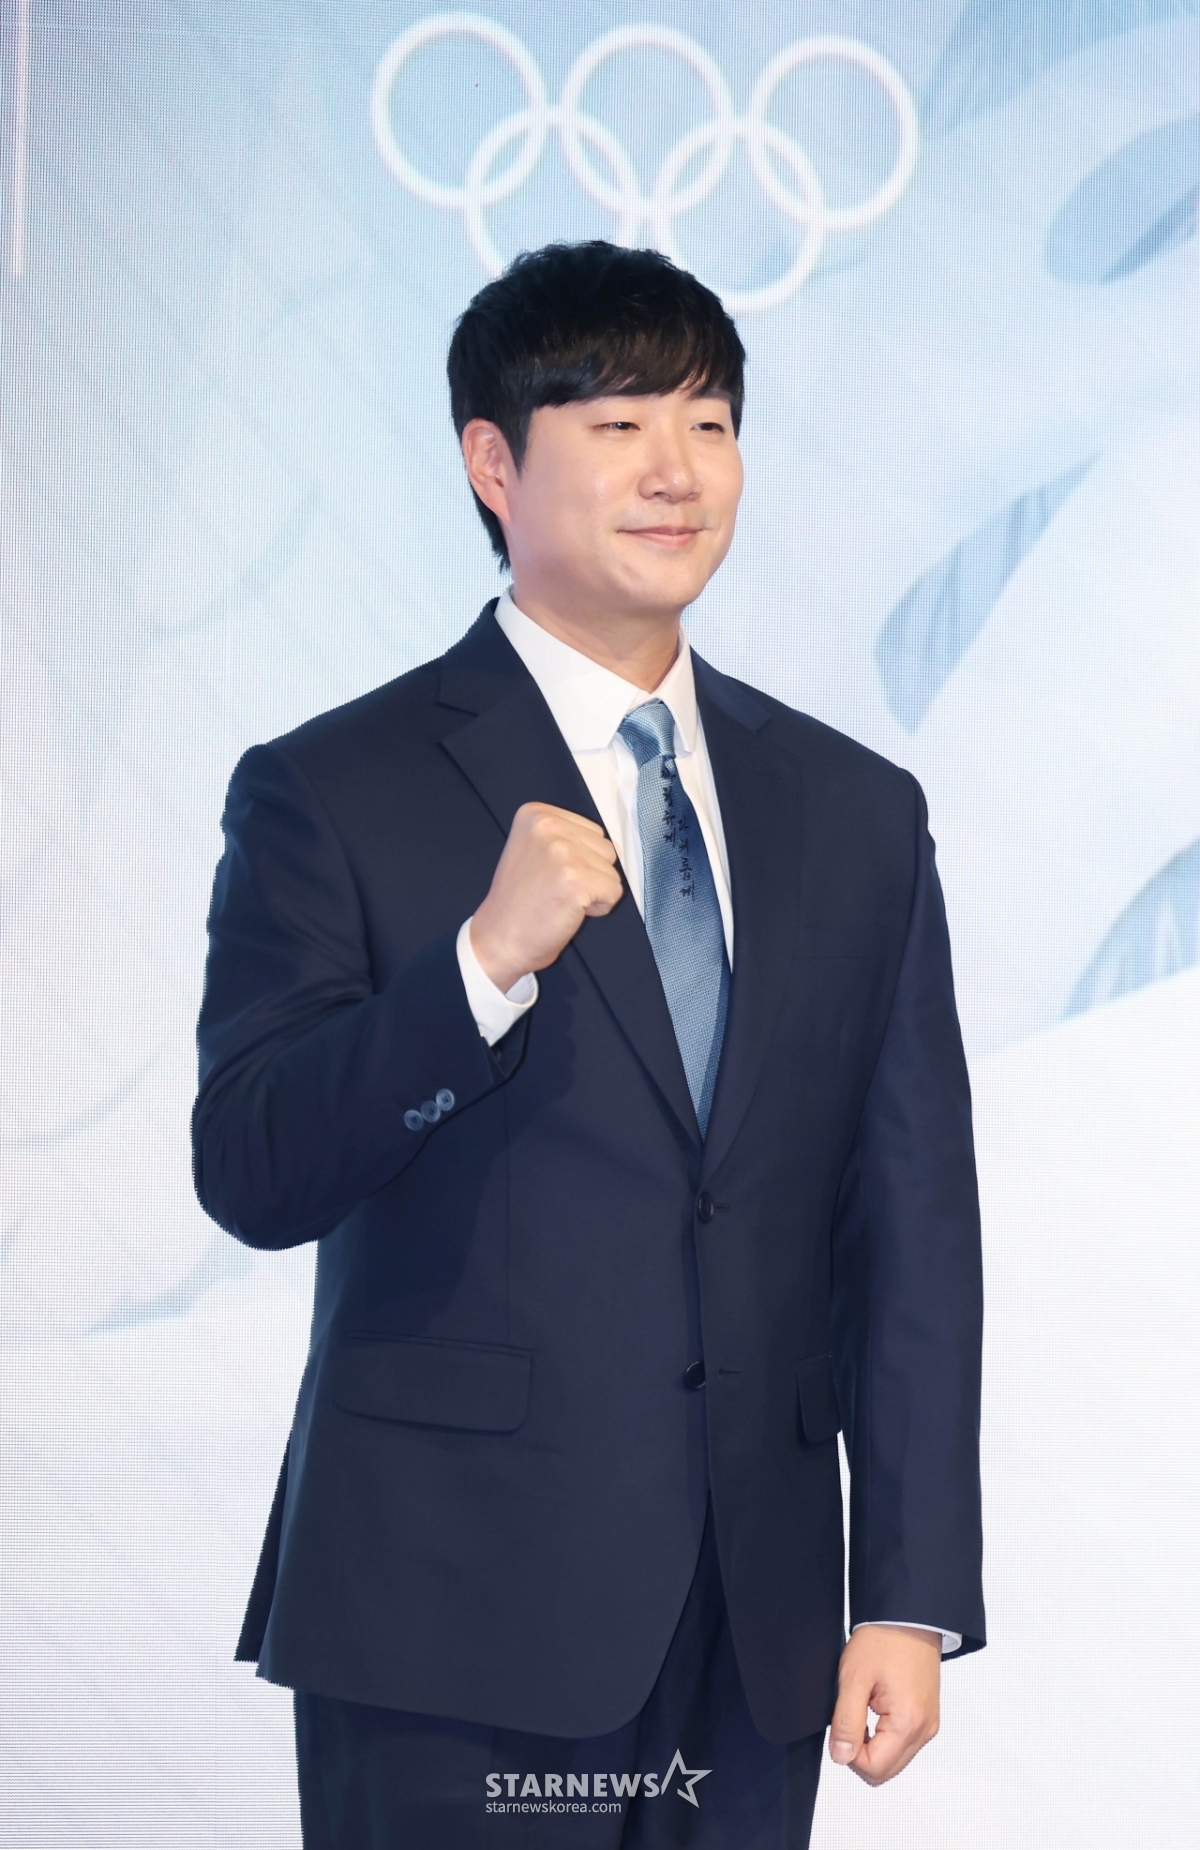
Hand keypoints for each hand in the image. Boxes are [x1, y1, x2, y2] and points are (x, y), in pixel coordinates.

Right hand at [470, 803, 623, 992]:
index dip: (580, 859)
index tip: (549, 874)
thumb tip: (605, 844)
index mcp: (535, 814)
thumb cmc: (519, 902)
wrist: (499, 939)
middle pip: (605, 848)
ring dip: (594, 889)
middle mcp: (547, 826)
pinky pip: (614, 891)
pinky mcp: (576, 879)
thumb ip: (564, 837)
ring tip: (561, 898)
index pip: (592, 831)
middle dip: (590, 872)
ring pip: (611, 869)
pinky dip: (600, 908)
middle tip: (555, 889)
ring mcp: (561, 851)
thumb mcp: (532, 849)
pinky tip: (570, 910)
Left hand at [828, 1625, 940, 1785]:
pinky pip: (902, 1743)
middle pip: (885, 1770)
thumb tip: (840, 1757)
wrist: (907, 1614)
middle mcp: (924, 1730)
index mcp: (908, 1723)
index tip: (841, 1724)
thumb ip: (846, 1722)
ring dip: (872, 1744)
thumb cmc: (884, 1638)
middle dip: (860, 1753)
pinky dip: (884, 1736)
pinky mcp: (926, 1717)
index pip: (874, 1769)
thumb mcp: (853, 1678)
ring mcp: (928, 1724)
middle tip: (850, 1717)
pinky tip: (874, 1708)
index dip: (848, 1753)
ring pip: (893, 1760)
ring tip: (863, 1707)